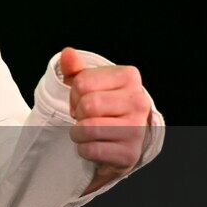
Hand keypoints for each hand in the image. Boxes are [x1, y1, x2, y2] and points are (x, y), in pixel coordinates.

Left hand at [60, 47, 151, 194]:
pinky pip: (91, 150)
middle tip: (84, 117)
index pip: (82, 83)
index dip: (73, 93)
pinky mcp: (130, 153)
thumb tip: (68, 53)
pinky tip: (94, 145)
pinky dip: (83, 149)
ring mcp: (137, 129)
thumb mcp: (87, 82)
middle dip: (77, 113)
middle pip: (88, 105)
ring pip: (88, 128)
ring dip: (77, 133)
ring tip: (85, 131)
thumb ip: (74, 68)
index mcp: (129, 77)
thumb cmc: (101, 104)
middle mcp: (138, 101)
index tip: (81, 100)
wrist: (120, 137)